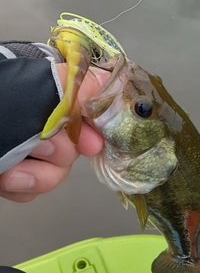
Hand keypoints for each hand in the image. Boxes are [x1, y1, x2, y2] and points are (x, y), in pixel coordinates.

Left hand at [0, 65, 109, 202]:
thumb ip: (77, 85)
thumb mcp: (36, 86)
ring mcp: (28, 148)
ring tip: (12, 168)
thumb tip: (115, 88)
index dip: (94, 129)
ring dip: (37, 174)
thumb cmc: (0, 101)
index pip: (89, 110)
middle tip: (38, 145)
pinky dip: (22, 186)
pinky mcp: (16, 171)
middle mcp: (43, 120)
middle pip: (75, 147)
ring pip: (56, 172)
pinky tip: (7, 177)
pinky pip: (34, 187)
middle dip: (56, 151)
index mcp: (50, 94)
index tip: (93, 144)